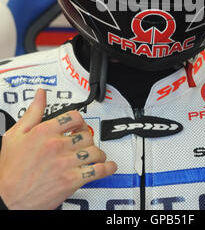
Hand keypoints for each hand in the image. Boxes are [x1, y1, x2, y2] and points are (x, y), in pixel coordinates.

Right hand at [0, 89, 116, 209]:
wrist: (5, 198)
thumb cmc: (9, 170)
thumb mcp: (16, 135)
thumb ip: (33, 112)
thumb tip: (40, 94)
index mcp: (45, 131)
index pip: (74, 117)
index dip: (79, 121)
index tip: (79, 126)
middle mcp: (57, 145)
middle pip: (86, 134)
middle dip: (88, 138)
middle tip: (86, 143)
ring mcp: (65, 163)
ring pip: (94, 151)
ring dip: (98, 154)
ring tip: (96, 156)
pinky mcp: (71, 181)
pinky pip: (96, 171)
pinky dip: (106, 168)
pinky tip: (107, 167)